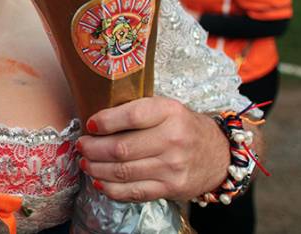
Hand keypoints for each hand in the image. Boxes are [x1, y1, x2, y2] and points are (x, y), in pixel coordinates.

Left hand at [77, 96, 228, 201]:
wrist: (218, 154)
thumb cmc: (182, 127)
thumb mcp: (165, 108)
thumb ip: (136, 111)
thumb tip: (95, 122)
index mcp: (169, 112)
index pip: (131, 116)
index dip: (104, 122)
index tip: (90, 125)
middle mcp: (173, 139)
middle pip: (121, 148)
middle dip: (93, 148)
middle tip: (81, 146)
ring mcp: (172, 167)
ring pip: (123, 171)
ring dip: (96, 168)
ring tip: (85, 162)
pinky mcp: (171, 188)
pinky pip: (133, 192)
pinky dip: (111, 188)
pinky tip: (99, 180)